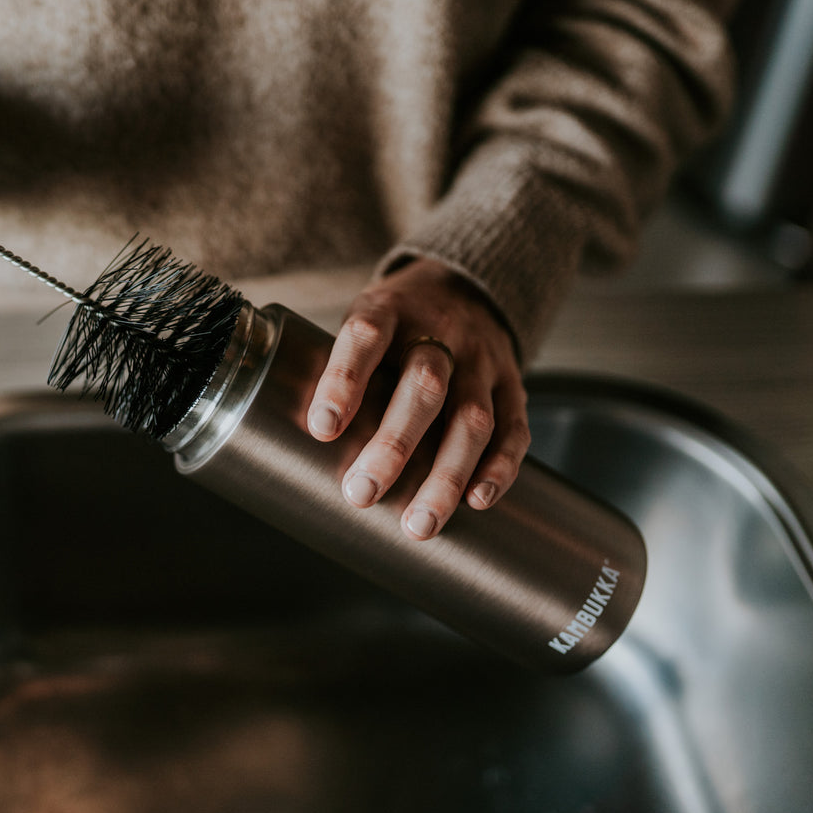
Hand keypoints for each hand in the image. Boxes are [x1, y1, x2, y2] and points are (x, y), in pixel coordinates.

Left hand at [306, 259, 529, 540]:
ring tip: (419, 523)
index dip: (343, 381)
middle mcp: (441, 331)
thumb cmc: (395, 324)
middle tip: (362, 492)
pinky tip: (476, 500)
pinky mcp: (512, 385)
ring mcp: (482, 359)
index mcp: (390, 309)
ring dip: (446, 475)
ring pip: (472, 418)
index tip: (322, 428)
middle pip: (424, 386)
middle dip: (393, 445)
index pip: (365, 336)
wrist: (465, 289)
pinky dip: (498, 468)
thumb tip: (299, 441)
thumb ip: (338, 369)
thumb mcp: (361, 321)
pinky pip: (513, 429)